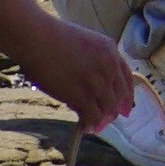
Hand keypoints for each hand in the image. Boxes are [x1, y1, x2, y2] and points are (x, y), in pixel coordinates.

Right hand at [2, 0, 137, 127]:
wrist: (37, 38)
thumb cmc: (51, 38)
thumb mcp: (84, 44)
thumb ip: (94, 63)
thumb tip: (91, 89)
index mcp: (111, 51)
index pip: (127, 79)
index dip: (127, 97)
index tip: (126, 110)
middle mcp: (109, 67)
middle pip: (119, 97)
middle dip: (113, 112)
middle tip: (104, 122)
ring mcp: (97, 82)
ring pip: (108, 110)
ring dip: (101, 121)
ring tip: (92, 126)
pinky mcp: (83, 96)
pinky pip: (93, 117)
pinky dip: (90, 125)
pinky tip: (84, 127)